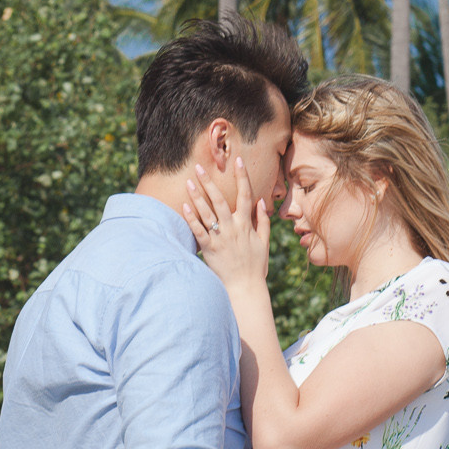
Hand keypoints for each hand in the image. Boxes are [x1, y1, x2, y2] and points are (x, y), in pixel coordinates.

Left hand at [182, 157, 270, 291]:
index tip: (238, 160)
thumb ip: (263, 221)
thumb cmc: (256, 266)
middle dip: (209, 182)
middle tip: (199, 167)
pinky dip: (192, 219)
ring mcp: (220, 238)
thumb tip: (262, 201)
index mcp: (247, 224)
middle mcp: (233, 228)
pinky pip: (199, 231)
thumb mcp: (264, 243)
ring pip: (207, 213)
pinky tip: (185, 206)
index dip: (242, 176)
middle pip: (220, 199)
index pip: (245, 195)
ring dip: (197, 196)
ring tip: (188, 182)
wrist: (245, 288)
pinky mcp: (210, 249)